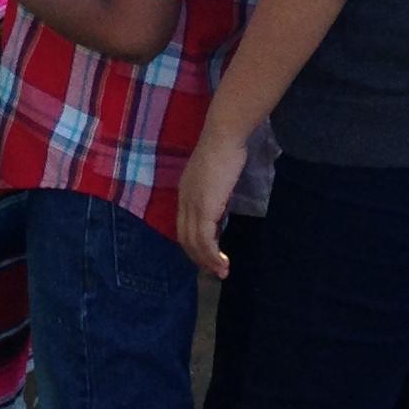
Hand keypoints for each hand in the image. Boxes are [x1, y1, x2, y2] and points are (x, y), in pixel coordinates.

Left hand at [177, 115, 253, 279]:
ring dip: (208, 261)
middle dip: (199, 257)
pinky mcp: (204, 209)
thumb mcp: (215, 176)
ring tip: (222, 271)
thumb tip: (220, 207)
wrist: (223, 137)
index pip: (184, 225)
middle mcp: (184, 201)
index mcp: (185, 192)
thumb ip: (214, 192)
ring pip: (194, 243)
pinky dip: (213, 254)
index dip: (194, 243)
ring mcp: (192, 205)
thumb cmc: (224, 149)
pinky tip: (223, 262)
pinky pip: (205, 239)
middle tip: (214, 270)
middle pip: (185, 238)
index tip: (208, 255)